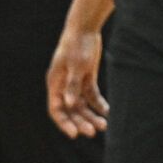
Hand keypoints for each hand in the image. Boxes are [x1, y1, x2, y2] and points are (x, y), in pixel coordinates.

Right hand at [46, 23, 107, 137]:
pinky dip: (98, 105)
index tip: (75, 134)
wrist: (85, 28)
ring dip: (91, 115)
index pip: (56, 109)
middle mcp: (63, 86)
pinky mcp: (86, 78)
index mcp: (55, 83)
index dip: (64, 123)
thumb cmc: (77, 45)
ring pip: (82, 105)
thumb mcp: (76, 65)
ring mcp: (75, 83)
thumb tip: (68, 104)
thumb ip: (72, 86)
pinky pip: (91, 97)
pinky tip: (107, 112)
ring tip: (104, 125)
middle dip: (81, 122)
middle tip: (94, 132)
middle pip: (70, 110)